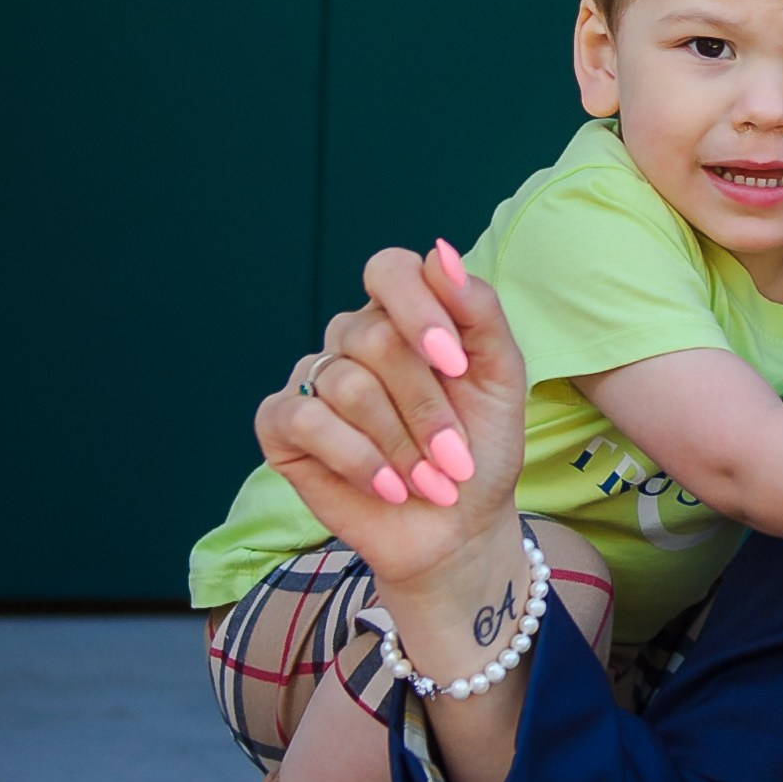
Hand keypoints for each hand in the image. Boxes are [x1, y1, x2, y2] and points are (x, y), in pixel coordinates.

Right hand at [255, 240, 530, 613]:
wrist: (457, 530)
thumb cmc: (479, 451)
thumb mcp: (500, 379)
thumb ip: (479, 311)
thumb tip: (441, 252)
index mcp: (402, 315)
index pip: (390, 268)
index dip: (419, 309)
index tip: (455, 365)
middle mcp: (352, 339)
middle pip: (373, 336)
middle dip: (424, 405)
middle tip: (455, 457)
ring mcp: (313, 379)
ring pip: (345, 382)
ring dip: (400, 443)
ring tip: (428, 481)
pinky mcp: (282, 425)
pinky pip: (304, 419)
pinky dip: (354, 458)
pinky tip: (385, 486)